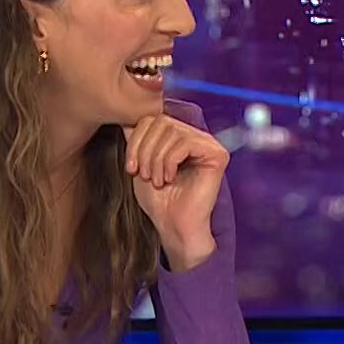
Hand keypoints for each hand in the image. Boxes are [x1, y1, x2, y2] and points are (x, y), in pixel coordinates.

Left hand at [121, 115, 228, 270]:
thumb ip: (137, 140)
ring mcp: (208, 143)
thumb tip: (126, 118)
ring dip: (155, 159)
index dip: (136, 141)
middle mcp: (195, 135)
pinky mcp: (217, 154)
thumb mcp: (140, 163)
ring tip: (156, 180)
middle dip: (145, 149)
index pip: (151, 118)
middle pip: (160, 120)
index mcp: (178, 136)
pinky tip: (170, 179)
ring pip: (171, 130)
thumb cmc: (158, 199)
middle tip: (143, 175)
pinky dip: (169, 162)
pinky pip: (185, 142)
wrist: (173, 225)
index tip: (130, 168)